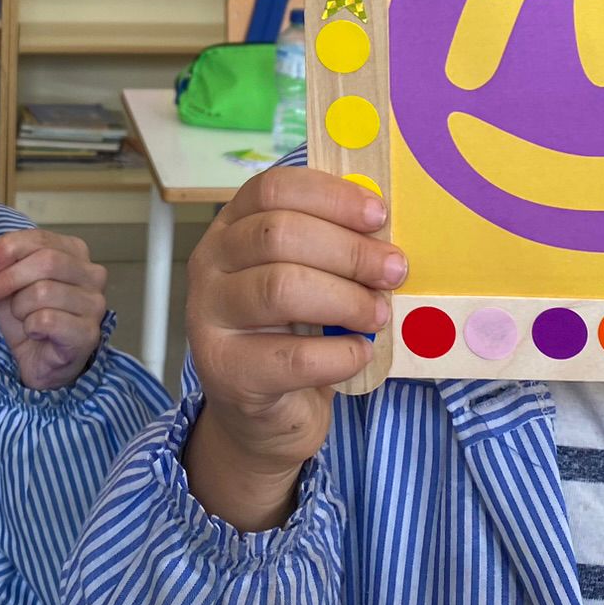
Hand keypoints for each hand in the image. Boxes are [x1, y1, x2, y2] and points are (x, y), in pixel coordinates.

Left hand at [0, 230, 107, 390]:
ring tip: (22, 318)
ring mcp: (94, 304)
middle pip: (47, 261)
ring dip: (19, 307)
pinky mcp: (88, 332)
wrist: (41, 360)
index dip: (10, 248)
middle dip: (9, 278)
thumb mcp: (13, 285)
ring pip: (44, 291)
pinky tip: (34, 333)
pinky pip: (47, 320)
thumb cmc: (31, 317)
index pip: (41, 239)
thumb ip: (5, 267)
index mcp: (75, 253)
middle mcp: (92, 274)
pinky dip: (30, 327)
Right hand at [182, 167, 403, 529]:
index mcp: (232, 226)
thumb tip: (386, 233)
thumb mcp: (309, 277)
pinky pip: (291, 357)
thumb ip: (332, 248)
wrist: (262, 415)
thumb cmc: (294, 332)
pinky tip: (360, 354)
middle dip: (348, 251)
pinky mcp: (226, 371)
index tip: (379, 215)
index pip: (272, 189)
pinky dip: (339, 354)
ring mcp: (209, 317)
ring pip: (280, 288)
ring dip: (345, 300)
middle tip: (394, 270)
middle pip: (278, 234)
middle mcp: (210, 264)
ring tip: (378, 315)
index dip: (330, 196)